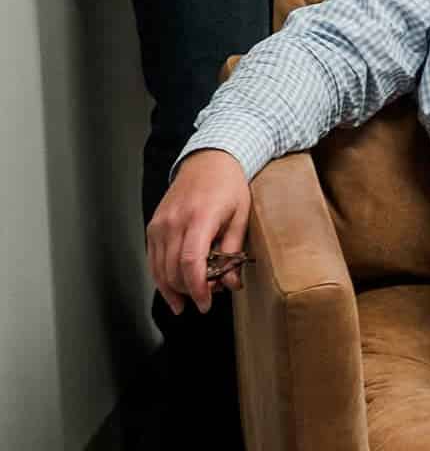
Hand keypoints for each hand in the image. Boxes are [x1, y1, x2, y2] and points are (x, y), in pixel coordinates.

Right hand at [146, 149, 250, 315]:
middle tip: (208, 297)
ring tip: (193, 297)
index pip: (191, 263)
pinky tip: (174, 292)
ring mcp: (159, 225)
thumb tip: (231, 284)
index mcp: (199, 218)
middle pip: (173, 270)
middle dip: (190, 291)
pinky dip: (162, 278)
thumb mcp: (241, 215)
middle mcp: (173, 222)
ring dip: (174, 289)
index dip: (197, 288)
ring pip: (159, 269)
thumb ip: (233, 250)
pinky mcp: (153, 227)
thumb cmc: (229, 186)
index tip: (205, 305)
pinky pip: (153, 260)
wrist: (209, 160)